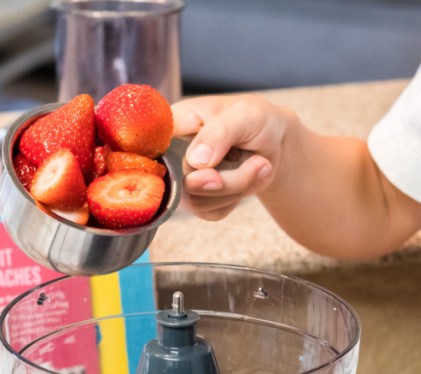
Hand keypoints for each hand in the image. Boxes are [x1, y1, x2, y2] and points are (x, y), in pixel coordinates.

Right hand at [172, 94, 286, 220]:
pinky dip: (238, 198)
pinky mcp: (200, 200)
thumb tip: (195, 161)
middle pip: (179, 182)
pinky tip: (250, 176)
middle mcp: (171, 154)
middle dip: (224, 178)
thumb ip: (218, 133)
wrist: (274, 141)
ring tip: (260, 163)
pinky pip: (212, 212)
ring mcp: (183, 181)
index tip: (202, 164)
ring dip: (238, 187)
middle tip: (258, 162)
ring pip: (198, 201)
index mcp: (172, 125)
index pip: (146, 147)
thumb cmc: (255, 119)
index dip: (163, 161)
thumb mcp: (245, 114)